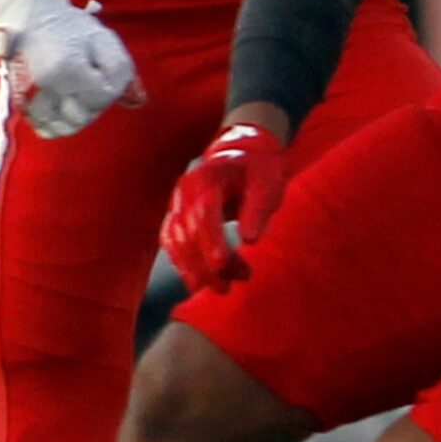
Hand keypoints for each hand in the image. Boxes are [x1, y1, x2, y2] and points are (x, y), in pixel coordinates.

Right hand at [0, 0, 142, 138]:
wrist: (31, 18)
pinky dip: (56, 124)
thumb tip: (132, 99)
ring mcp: (26, 96)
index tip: (102, 72)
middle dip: (93, 104)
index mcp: (65, 67)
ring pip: (61, 127)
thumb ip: (120, 68)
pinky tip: (63, 109)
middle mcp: (43, 86)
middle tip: (89, 83)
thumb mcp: (104, 38)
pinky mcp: (18, 102)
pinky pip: (43, 129)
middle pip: (82, 117)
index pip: (102, 97)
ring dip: (75, 117)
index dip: (110, 88)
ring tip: (76, 95)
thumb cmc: (71, 28)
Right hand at [161, 122, 288, 293]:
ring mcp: (176, 203)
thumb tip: (250, 240)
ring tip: (223, 288)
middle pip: (189, 232)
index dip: (211, 240)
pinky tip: (200, 281)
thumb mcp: (268, 183)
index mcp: (207, 179)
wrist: (242, 152)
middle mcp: (185, 191)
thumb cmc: (259, 169)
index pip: (204, 212)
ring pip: (177, 242)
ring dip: (195, 269)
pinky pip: (172, 243)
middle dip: (205, 264)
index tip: (221, 265)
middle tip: (227, 288)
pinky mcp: (176, 215)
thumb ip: (258, 208)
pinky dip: (183, 263)